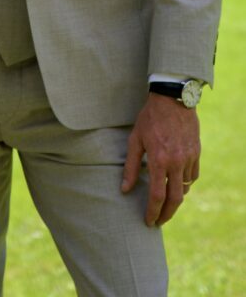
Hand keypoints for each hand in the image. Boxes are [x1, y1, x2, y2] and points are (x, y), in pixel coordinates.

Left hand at [121, 93, 200, 226]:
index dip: (152, 212)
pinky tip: (177, 185)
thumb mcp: (135, 139)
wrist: (172, 99)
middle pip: (175, 199)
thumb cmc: (149, 118)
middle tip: (159, 222)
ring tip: (165, 203)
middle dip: (166, 214)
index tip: (148, 222)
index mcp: (159, 160)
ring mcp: (189, 158)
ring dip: (175, 199)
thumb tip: (124, 190)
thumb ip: (131, 166)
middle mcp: (176, 162)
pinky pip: (193, 176)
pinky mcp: (196, 153)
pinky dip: (185, 184)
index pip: (157, 195)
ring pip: (185, 188)